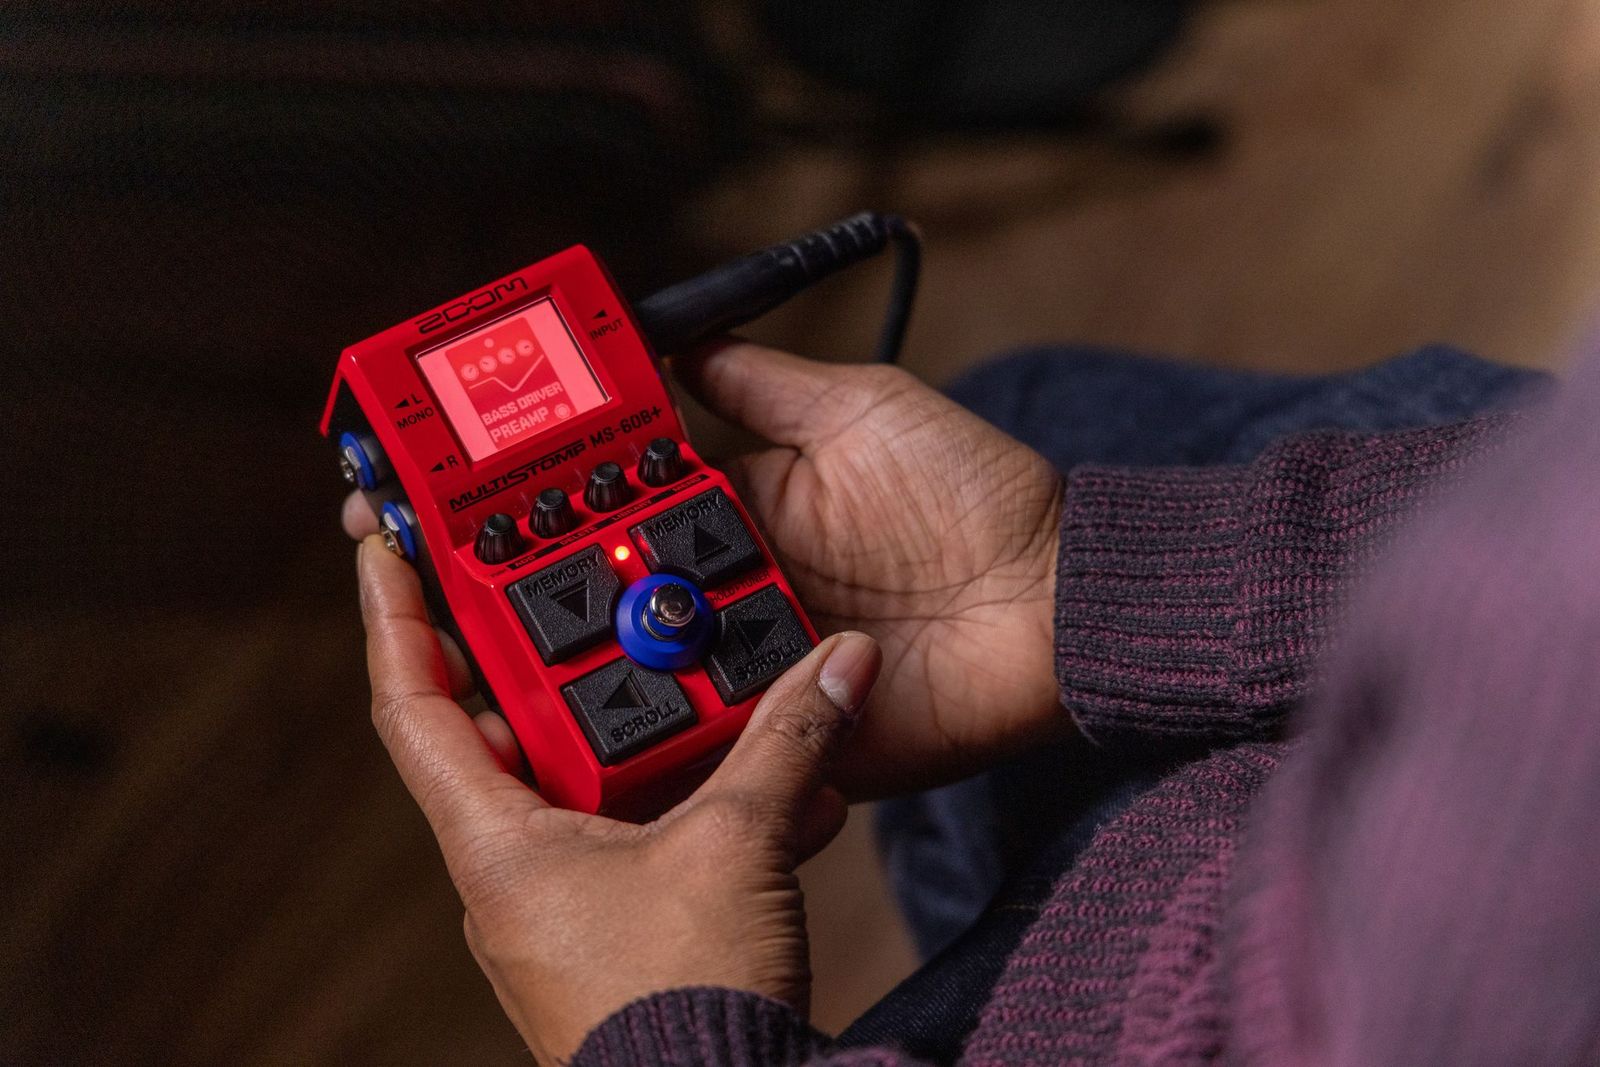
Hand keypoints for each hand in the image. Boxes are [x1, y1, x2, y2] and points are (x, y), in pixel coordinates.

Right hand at [341, 340, 1071, 796]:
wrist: (1062, 602)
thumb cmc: (978, 492)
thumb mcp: (860, 405)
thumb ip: (761, 383)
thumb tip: (673, 340)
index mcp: (738, 509)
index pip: (614, 503)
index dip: (536, 498)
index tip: (452, 485)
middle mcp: (731, 589)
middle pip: (603, 592)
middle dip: (513, 587)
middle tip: (420, 570)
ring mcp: (754, 665)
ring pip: (636, 669)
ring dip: (561, 660)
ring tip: (468, 645)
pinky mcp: (788, 735)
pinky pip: (706, 746)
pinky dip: (645, 744)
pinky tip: (563, 728)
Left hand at [356, 538, 880, 1063]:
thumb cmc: (678, 1009)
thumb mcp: (737, 846)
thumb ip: (786, 742)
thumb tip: (837, 665)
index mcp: (496, 843)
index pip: (413, 706)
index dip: (397, 617)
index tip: (389, 547)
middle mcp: (515, 871)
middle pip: (514, 730)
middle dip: (563, 658)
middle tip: (590, 589)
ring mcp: (566, 904)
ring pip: (591, 782)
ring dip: (650, 730)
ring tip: (704, 677)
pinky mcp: (621, 930)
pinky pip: (643, 834)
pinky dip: (693, 797)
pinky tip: (770, 783)